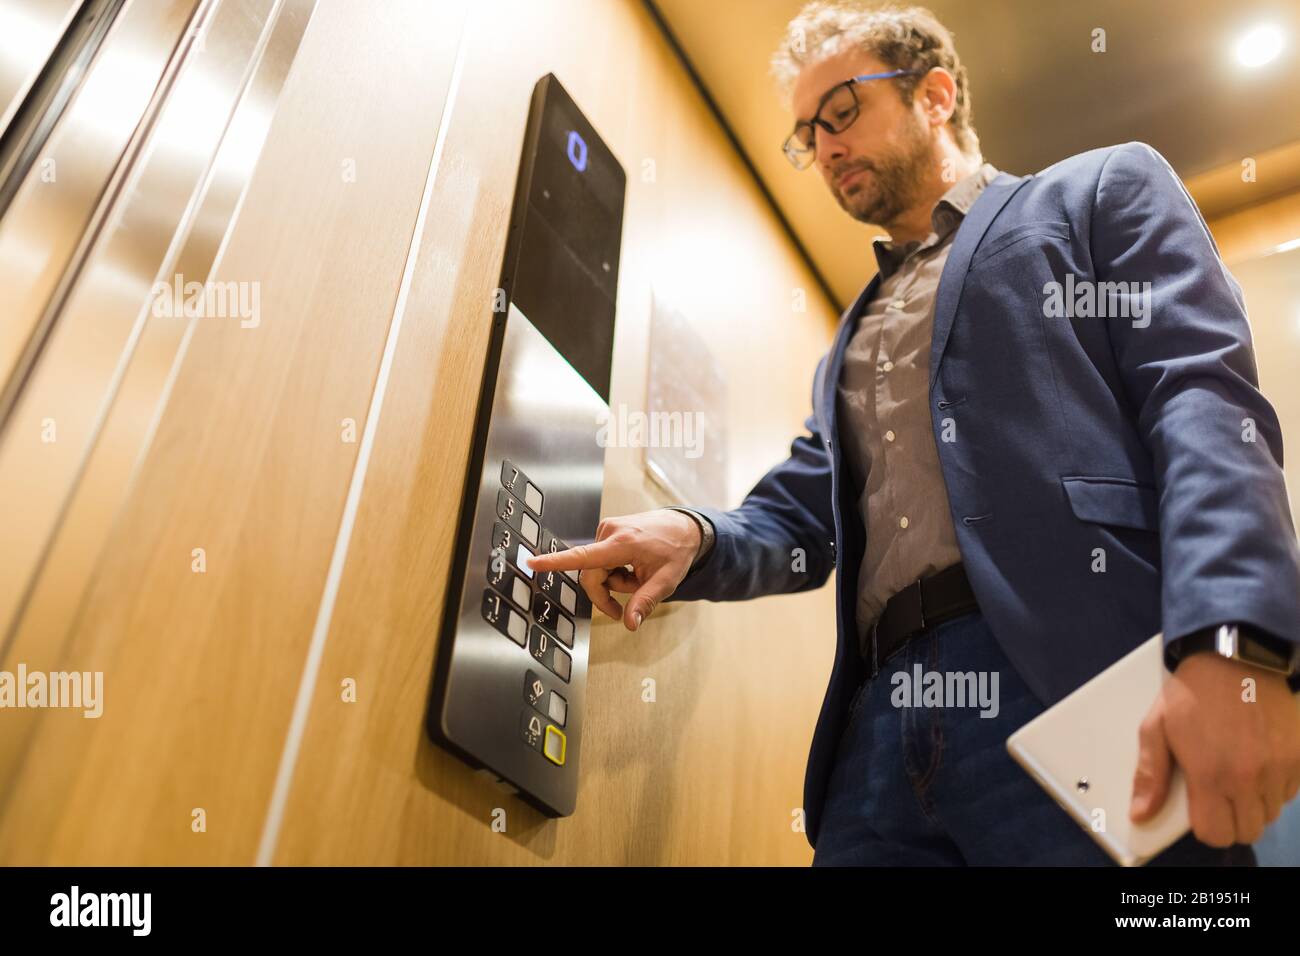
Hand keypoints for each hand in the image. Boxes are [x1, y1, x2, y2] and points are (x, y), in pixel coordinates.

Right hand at [526, 510, 702, 631]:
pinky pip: (601, 560)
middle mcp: (610, 532)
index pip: (583, 556)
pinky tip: (632, 566)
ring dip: (614, 581)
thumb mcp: (666, 581)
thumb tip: (629, 624)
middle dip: (605, 593)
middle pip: (590, 574)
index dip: (555, 562)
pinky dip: (614, 570)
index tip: (532, 563)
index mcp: (622, 543)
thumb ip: (645, 602)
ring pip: (596, 569)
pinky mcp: (607, 531)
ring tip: (637, 576)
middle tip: (623, 609)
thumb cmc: (676, 551)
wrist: (684, 527)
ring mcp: (607, 529)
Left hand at [1130, 652, 1299, 845]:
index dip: (1206, 828)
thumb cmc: (1191, 692)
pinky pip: (1290, 791)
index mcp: (1210, 775)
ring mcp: (1280, 770)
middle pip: (1248, 831)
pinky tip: (1258, 764)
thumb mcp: (1156, 727)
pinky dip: (1275, 787)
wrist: (1237, 659)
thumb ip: (1150, 775)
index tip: (1200, 812)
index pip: (1216, 834)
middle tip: (1219, 796)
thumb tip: (1140, 814)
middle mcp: (1249, 779)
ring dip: (1254, 804)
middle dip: (1231, 820)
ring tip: (1236, 776)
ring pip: (1271, 813)